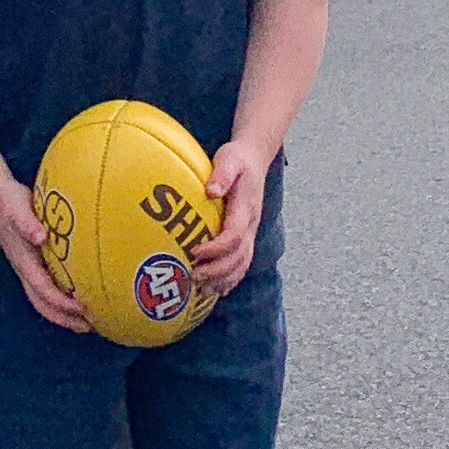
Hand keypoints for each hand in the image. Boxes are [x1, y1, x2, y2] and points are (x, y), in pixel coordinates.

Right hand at [0, 172, 92, 334]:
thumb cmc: (10, 202)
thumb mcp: (18, 209)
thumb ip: (28, 223)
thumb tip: (40, 236)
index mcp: (24, 263)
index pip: (44, 291)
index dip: (63, 303)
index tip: (84, 308)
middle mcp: (25, 271)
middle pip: (44, 305)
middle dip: (65, 319)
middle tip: (90, 327)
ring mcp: (27, 269)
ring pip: (44, 300)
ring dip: (64, 314)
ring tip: (88, 322)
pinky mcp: (32, 264)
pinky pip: (47, 289)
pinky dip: (62, 300)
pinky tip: (79, 297)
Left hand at [195, 139, 270, 296]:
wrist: (255, 158)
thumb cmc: (237, 159)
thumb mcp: (229, 158)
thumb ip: (222, 173)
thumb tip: (212, 190)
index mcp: (246, 208)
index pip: (234, 236)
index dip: (216, 249)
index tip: (194, 252)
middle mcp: (251, 224)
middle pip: (239, 256)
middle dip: (217, 270)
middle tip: (193, 276)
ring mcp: (251, 232)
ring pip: (242, 264)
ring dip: (223, 279)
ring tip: (202, 291)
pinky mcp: (247, 236)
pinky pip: (242, 263)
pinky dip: (231, 279)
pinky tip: (216, 290)